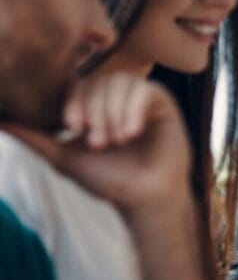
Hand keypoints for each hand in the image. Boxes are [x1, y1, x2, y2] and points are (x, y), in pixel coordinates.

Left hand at [1, 73, 190, 214]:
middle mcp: (117, 98)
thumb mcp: (63, 156)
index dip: (75, 102)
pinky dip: (133, 111)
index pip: (78, 86)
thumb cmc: (107, 180)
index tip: (72, 128)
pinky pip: (143, 91)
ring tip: (117, 140)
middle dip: (94, 112)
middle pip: (99, 82)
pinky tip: (132, 133)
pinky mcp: (162, 101)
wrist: (143, 196)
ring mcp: (140, 98)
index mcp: (95, 106)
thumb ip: (33, 137)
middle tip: (98, 143)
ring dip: (113, 113)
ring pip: (120, 84)